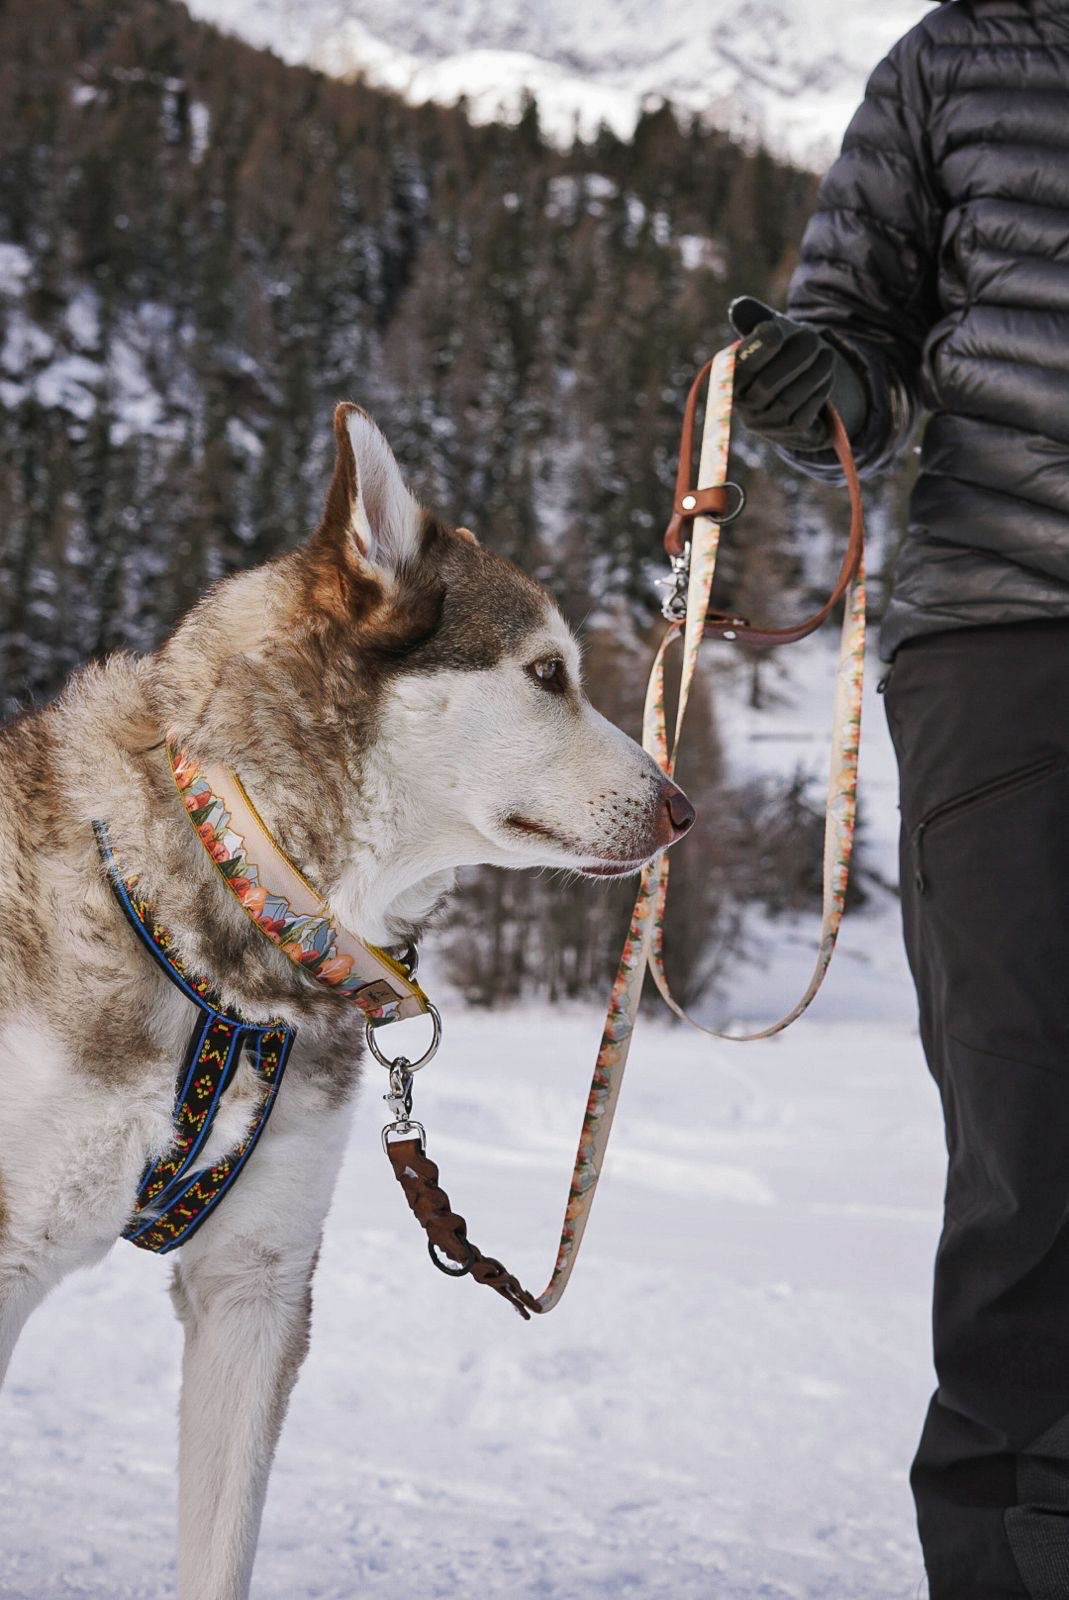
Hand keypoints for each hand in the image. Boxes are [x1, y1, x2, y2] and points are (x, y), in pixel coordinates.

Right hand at [728, 296, 866, 449]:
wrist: (800, 384)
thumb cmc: (779, 351)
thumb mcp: (768, 329)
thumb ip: (754, 318)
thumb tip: (739, 307)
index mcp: (729, 378)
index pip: (737, 369)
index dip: (755, 351)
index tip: (776, 332)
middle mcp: (743, 405)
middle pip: (766, 384)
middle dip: (794, 358)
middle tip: (813, 337)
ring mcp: (766, 423)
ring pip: (789, 399)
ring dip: (813, 373)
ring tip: (827, 355)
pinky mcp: (789, 433)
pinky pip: (806, 413)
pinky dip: (820, 392)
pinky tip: (826, 377)